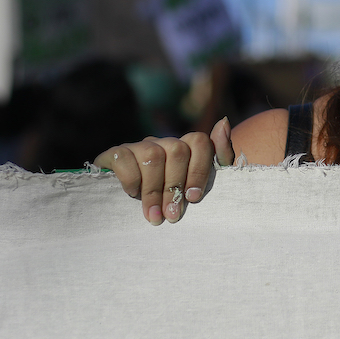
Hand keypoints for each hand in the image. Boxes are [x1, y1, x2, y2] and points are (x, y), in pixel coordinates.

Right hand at [94, 117, 234, 224]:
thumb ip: (219, 157)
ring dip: (153, 190)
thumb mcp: (201, 184)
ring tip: (154, 216)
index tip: (193, 198)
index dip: (198, 170)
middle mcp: (164, 142)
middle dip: (174, 187)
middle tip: (172, 215)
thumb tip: (224, 121)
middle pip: (176, 151)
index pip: (199, 142)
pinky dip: (130, 178)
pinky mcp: (115, 154)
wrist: (128, 208)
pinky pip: (123, 157)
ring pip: (152, 155)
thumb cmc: (174, 199)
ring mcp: (139, 146)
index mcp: (186, 148)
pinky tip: (132, 194)